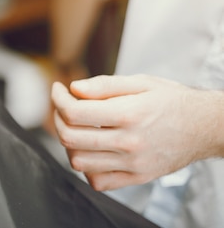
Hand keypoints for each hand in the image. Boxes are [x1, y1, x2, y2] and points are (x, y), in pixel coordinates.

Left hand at [51, 74, 223, 190]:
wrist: (205, 127)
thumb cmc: (172, 101)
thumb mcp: (140, 82)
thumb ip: (104, 85)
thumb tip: (74, 88)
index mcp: (128, 114)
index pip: (74, 112)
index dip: (58, 99)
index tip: (59, 89)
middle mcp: (129, 142)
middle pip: (70, 138)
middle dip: (57, 118)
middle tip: (64, 106)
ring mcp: (133, 164)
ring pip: (79, 162)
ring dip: (68, 143)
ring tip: (77, 127)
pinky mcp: (137, 177)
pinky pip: (98, 181)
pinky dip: (86, 167)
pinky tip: (92, 149)